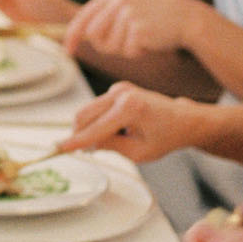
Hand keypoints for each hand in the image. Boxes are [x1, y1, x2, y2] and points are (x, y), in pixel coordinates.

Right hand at [60, 82, 200, 163]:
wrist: (184, 120)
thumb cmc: (167, 137)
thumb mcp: (139, 153)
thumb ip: (111, 147)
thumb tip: (88, 143)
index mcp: (130, 108)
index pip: (95, 129)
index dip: (75, 141)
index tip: (58, 148)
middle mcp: (121, 93)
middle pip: (84, 114)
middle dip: (78, 134)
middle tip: (82, 151)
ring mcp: (119, 89)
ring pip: (88, 111)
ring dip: (90, 128)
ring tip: (109, 142)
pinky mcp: (118, 89)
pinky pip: (97, 108)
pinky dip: (98, 121)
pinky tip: (115, 131)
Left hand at [62, 0, 197, 62]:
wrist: (187, 18)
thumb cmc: (155, 17)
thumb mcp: (128, 7)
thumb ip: (106, 17)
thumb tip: (81, 34)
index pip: (83, 17)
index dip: (73, 36)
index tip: (69, 50)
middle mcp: (117, 0)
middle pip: (93, 35)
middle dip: (105, 46)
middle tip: (125, 44)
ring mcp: (128, 13)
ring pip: (110, 46)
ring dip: (124, 49)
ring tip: (141, 38)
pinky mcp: (138, 28)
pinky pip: (127, 51)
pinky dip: (137, 52)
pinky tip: (150, 42)